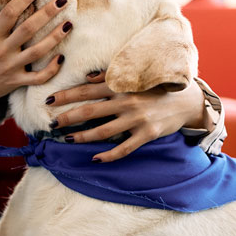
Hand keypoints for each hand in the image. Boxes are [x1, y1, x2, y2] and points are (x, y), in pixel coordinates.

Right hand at [0, 0, 71, 124]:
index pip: (9, 13)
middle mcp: (3, 51)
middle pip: (28, 29)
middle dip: (46, 13)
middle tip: (62, 0)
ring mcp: (12, 67)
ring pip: (37, 51)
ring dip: (54, 37)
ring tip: (69, 24)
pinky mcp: (18, 81)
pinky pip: (38, 77)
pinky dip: (51, 69)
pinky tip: (62, 57)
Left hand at [46, 71, 208, 162]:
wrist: (187, 100)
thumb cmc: (155, 88)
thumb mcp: (134, 77)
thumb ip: (109, 77)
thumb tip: (86, 77)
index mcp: (121, 86)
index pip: (86, 90)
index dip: (66, 95)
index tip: (48, 101)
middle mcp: (127, 101)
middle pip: (89, 111)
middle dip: (67, 117)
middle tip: (51, 123)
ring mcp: (137, 119)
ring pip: (102, 131)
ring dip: (82, 137)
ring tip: (68, 138)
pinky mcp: (147, 134)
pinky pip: (124, 148)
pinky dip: (108, 155)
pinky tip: (94, 158)